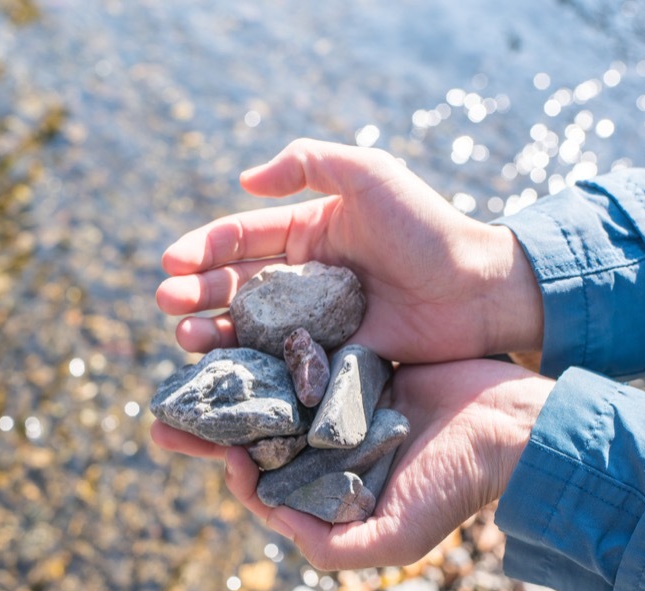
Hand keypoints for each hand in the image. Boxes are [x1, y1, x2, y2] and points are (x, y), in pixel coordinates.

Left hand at [151, 359, 553, 569]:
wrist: (512, 425)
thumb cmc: (456, 486)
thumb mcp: (394, 538)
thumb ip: (330, 546)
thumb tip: (268, 521)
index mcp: (330, 493)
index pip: (263, 487)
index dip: (230, 472)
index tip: (216, 452)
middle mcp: (328, 451)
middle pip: (254, 439)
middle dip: (209, 428)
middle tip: (161, 414)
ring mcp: (340, 407)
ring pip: (272, 395)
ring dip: (233, 384)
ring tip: (189, 365)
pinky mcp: (356, 365)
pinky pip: (305, 356)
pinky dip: (274, 349)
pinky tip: (242, 331)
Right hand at [156, 139, 543, 363]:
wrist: (478, 291)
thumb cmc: (428, 228)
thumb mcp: (371, 175)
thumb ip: (310, 163)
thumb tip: (245, 181)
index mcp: (308, 233)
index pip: (241, 239)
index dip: (202, 249)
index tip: (170, 262)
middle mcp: (305, 279)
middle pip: (234, 286)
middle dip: (194, 293)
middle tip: (166, 304)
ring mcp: (317, 323)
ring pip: (249, 329)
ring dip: (211, 333)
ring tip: (184, 340)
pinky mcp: (333, 360)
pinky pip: (283, 365)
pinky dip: (250, 369)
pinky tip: (224, 373)